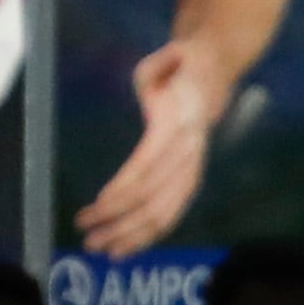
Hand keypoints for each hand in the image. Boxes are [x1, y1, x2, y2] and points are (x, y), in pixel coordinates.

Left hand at [73, 38, 225, 256]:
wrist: (216, 72)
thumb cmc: (180, 65)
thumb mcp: (170, 56)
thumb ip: (157, 67)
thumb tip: (153, 77)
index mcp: (182, 122)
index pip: (151, 162)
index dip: (126, 186)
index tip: (99, 203)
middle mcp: (191, 151)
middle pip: (155, 195)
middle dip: (120, 219)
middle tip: (87, 236)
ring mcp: (193, 167)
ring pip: (165, 211)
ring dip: (132, 234)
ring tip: (100, 248)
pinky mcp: (190, 177)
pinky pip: (171, 211)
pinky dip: (149, 233)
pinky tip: (124, 247)